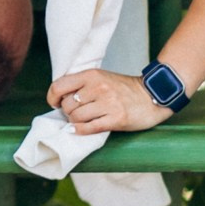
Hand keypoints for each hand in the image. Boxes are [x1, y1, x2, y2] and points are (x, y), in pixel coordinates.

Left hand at [46, 68, 171, 135]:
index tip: (55, 103)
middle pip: (67, 105)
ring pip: (76, 118)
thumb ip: (82, 85)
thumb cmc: (124, 88)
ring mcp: (108, 104)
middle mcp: (98, 87)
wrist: (152, 95)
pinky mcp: (116, 119)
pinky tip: (80, 129)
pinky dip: (81, 131)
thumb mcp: (101, 77)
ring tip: (83, 120)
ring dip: (75, 122)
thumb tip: (60, 99)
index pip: (59, 86)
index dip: (52, 97)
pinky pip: (89, 128)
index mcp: (92, 75)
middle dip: (68, 112)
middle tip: (75, 113)